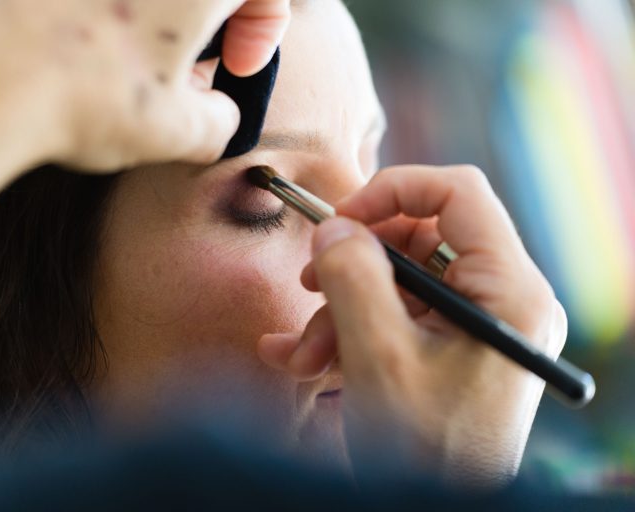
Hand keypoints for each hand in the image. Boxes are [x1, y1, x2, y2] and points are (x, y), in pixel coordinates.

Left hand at [0, 0, 289, 171]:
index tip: (237, 67)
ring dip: (161, 15)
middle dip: (212, 18)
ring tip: (140, 62)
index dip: (264, 28)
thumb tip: (218, 117)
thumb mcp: (178, 132)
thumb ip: (221, 122)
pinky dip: (112, 11)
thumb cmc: (85, 96)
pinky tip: (93, 48)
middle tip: (194, 63)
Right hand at [258, 165, 567, 485]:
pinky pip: (395, 317)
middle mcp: (501, 302)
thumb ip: (353, 279)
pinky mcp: (449, 350)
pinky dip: (348, 332)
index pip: (458, 193)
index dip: (392, 191)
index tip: (340, 219)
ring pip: (397, 282)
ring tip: (302, 357)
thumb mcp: (378, 358)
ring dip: (339, 311)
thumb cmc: (423, 452)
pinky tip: (302, 363)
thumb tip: (332, 227)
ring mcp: (475, 327)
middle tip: (308, 284)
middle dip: (354, 264)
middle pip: (420, 238)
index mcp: (509, 293)